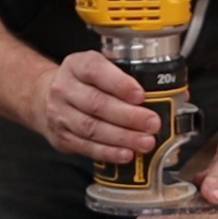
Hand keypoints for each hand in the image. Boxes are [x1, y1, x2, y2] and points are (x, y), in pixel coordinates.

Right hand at [29, 52, 159, 163]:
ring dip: (121, 137)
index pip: (95, 70)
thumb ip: (128, 77)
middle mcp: (64, 87)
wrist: (43, 97)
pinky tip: (125, 154)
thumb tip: (174, 93)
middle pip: (96, 103)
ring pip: (91, 128)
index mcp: (77, 65)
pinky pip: (86, 146)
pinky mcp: (61, 137)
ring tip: (145, 142)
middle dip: (127, 116)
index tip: (140, 94)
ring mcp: (60, 114)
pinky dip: (108, 152)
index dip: (119, 83)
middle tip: (152, 123)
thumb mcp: (99, 68)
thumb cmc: (82, 83)